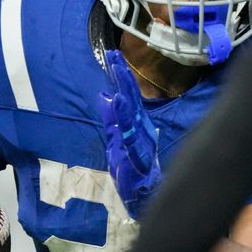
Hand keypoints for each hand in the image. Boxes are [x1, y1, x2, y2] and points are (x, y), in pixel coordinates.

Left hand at [98, 50, 162, 218]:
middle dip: (123, 78)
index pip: (128, 95)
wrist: (146, 196)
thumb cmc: (133, 167)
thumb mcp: (116, 139)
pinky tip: (119, 110)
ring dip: (125, 96)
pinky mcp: (136, 157)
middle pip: (131, 99)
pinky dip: (125, 124)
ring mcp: (139, 142)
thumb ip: (112, 118)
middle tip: (114, 57)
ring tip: (116, 78)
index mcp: (136, 123)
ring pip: (131, 116)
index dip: (121, 76)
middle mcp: (140, 129)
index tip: (112, 55)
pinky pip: (130, 139)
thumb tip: (105, 95)